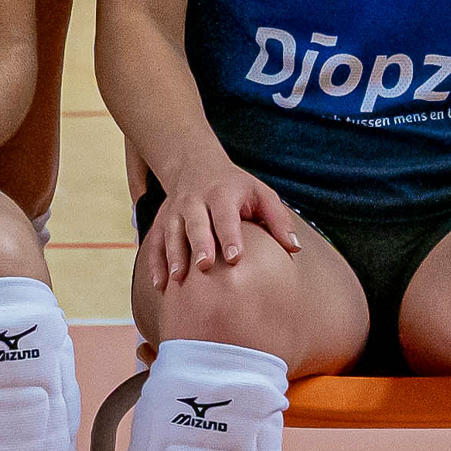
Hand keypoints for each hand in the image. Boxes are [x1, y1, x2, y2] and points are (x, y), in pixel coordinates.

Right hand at [134, 163, 303, 288]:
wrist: (194, 165)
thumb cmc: (236, 187)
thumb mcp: (261, 193)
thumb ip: (278, 220)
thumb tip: (295, 248)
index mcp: (222, 194)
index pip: (225, 216)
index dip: (229, 236)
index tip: (235, 258)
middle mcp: (194, 201)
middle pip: (195, 224)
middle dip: (199, 244)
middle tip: (204, 266)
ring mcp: (175, 211)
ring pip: (172, 233)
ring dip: (174, 255)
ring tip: (178, 279)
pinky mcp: (161, 221)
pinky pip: (155, 242)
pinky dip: (155, 263)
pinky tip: (160, 285)